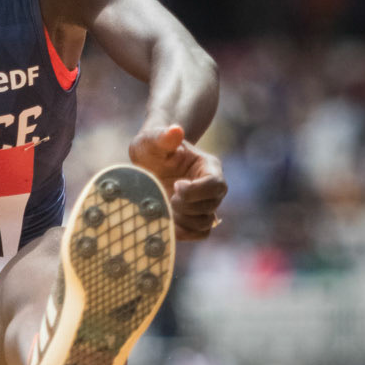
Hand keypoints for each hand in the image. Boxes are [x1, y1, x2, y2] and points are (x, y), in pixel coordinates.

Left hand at [128, 124, 226, 241]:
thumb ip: (163, 137)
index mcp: (208, 166)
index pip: (215, 183)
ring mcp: (204, 204)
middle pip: (211, 205)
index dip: (196, 190)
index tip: (176, 185)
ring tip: (166, 208)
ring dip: (184, 220)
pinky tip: (166, 223)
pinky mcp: (193, 218)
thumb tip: (175, 130)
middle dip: (187, 205)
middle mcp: (211, 187)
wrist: (148, 161)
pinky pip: (199, 233)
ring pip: (206, 223)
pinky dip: (184, 233)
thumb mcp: (153, 140)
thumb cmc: (153, 147)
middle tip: (167, 196)